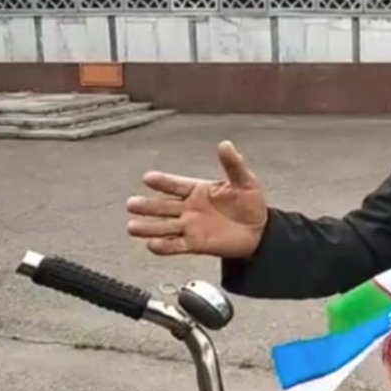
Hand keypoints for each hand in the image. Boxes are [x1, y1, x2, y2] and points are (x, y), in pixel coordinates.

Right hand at [127, 140, 267, 257]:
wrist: (259, 230)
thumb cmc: (250, 202)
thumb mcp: (244, 180)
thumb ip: (233, 165)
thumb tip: (225, 144)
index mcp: (198, 190)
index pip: (176, 185)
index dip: (163, 182)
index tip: (148, 178)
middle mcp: (189, 208)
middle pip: (163, 207)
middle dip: (147, 206)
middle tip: (131, 204)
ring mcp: (190, 227)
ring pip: (164, 227)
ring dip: (148, 227)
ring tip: (132, 227)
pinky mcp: (195, 244)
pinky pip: (175, 245)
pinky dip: (163, 246)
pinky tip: (151, 245)